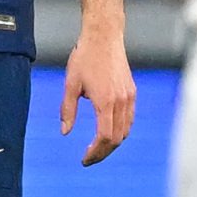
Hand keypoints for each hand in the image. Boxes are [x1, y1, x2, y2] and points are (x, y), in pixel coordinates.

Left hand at [61, 23, 135, 166]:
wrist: (104, 36)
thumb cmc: (85, 57)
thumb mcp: (70, 83)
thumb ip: (67, 110)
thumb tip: (65, 132)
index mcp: (106, 101)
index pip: (104, 137)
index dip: (95, 153)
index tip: (84, 159)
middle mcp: (121, 102)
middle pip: (117, 139)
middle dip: (103, 153)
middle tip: (89, 159)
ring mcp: (129, 97)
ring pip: (125, 131)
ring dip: (112, 144)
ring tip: (97, 149)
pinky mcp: (132, 92)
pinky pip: (130, 120)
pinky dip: (120, 131)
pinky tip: (108, 132)